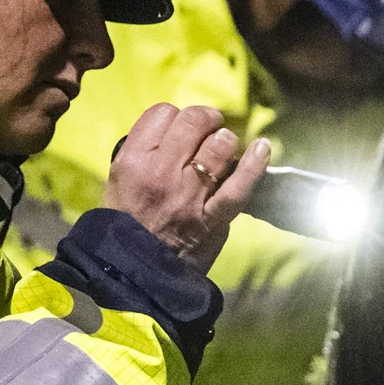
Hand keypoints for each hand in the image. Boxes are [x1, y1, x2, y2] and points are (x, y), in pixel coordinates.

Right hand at [105, 103, 272, 271]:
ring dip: (225, 140)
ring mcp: (190, 195)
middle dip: (206, 119)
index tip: (181, 128)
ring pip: (219, 145)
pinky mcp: (213, 218)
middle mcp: (161, 172)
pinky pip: (240, 185)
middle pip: (193, 122)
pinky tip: (264, 148)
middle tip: (209, 127)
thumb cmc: (127, 224)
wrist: (135, 270)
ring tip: (223, 147)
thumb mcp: (119, 181)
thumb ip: (144, 153)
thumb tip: (175, 132)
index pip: (162, 114)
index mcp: (133, 161)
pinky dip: (256, 164)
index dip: (176, 116)